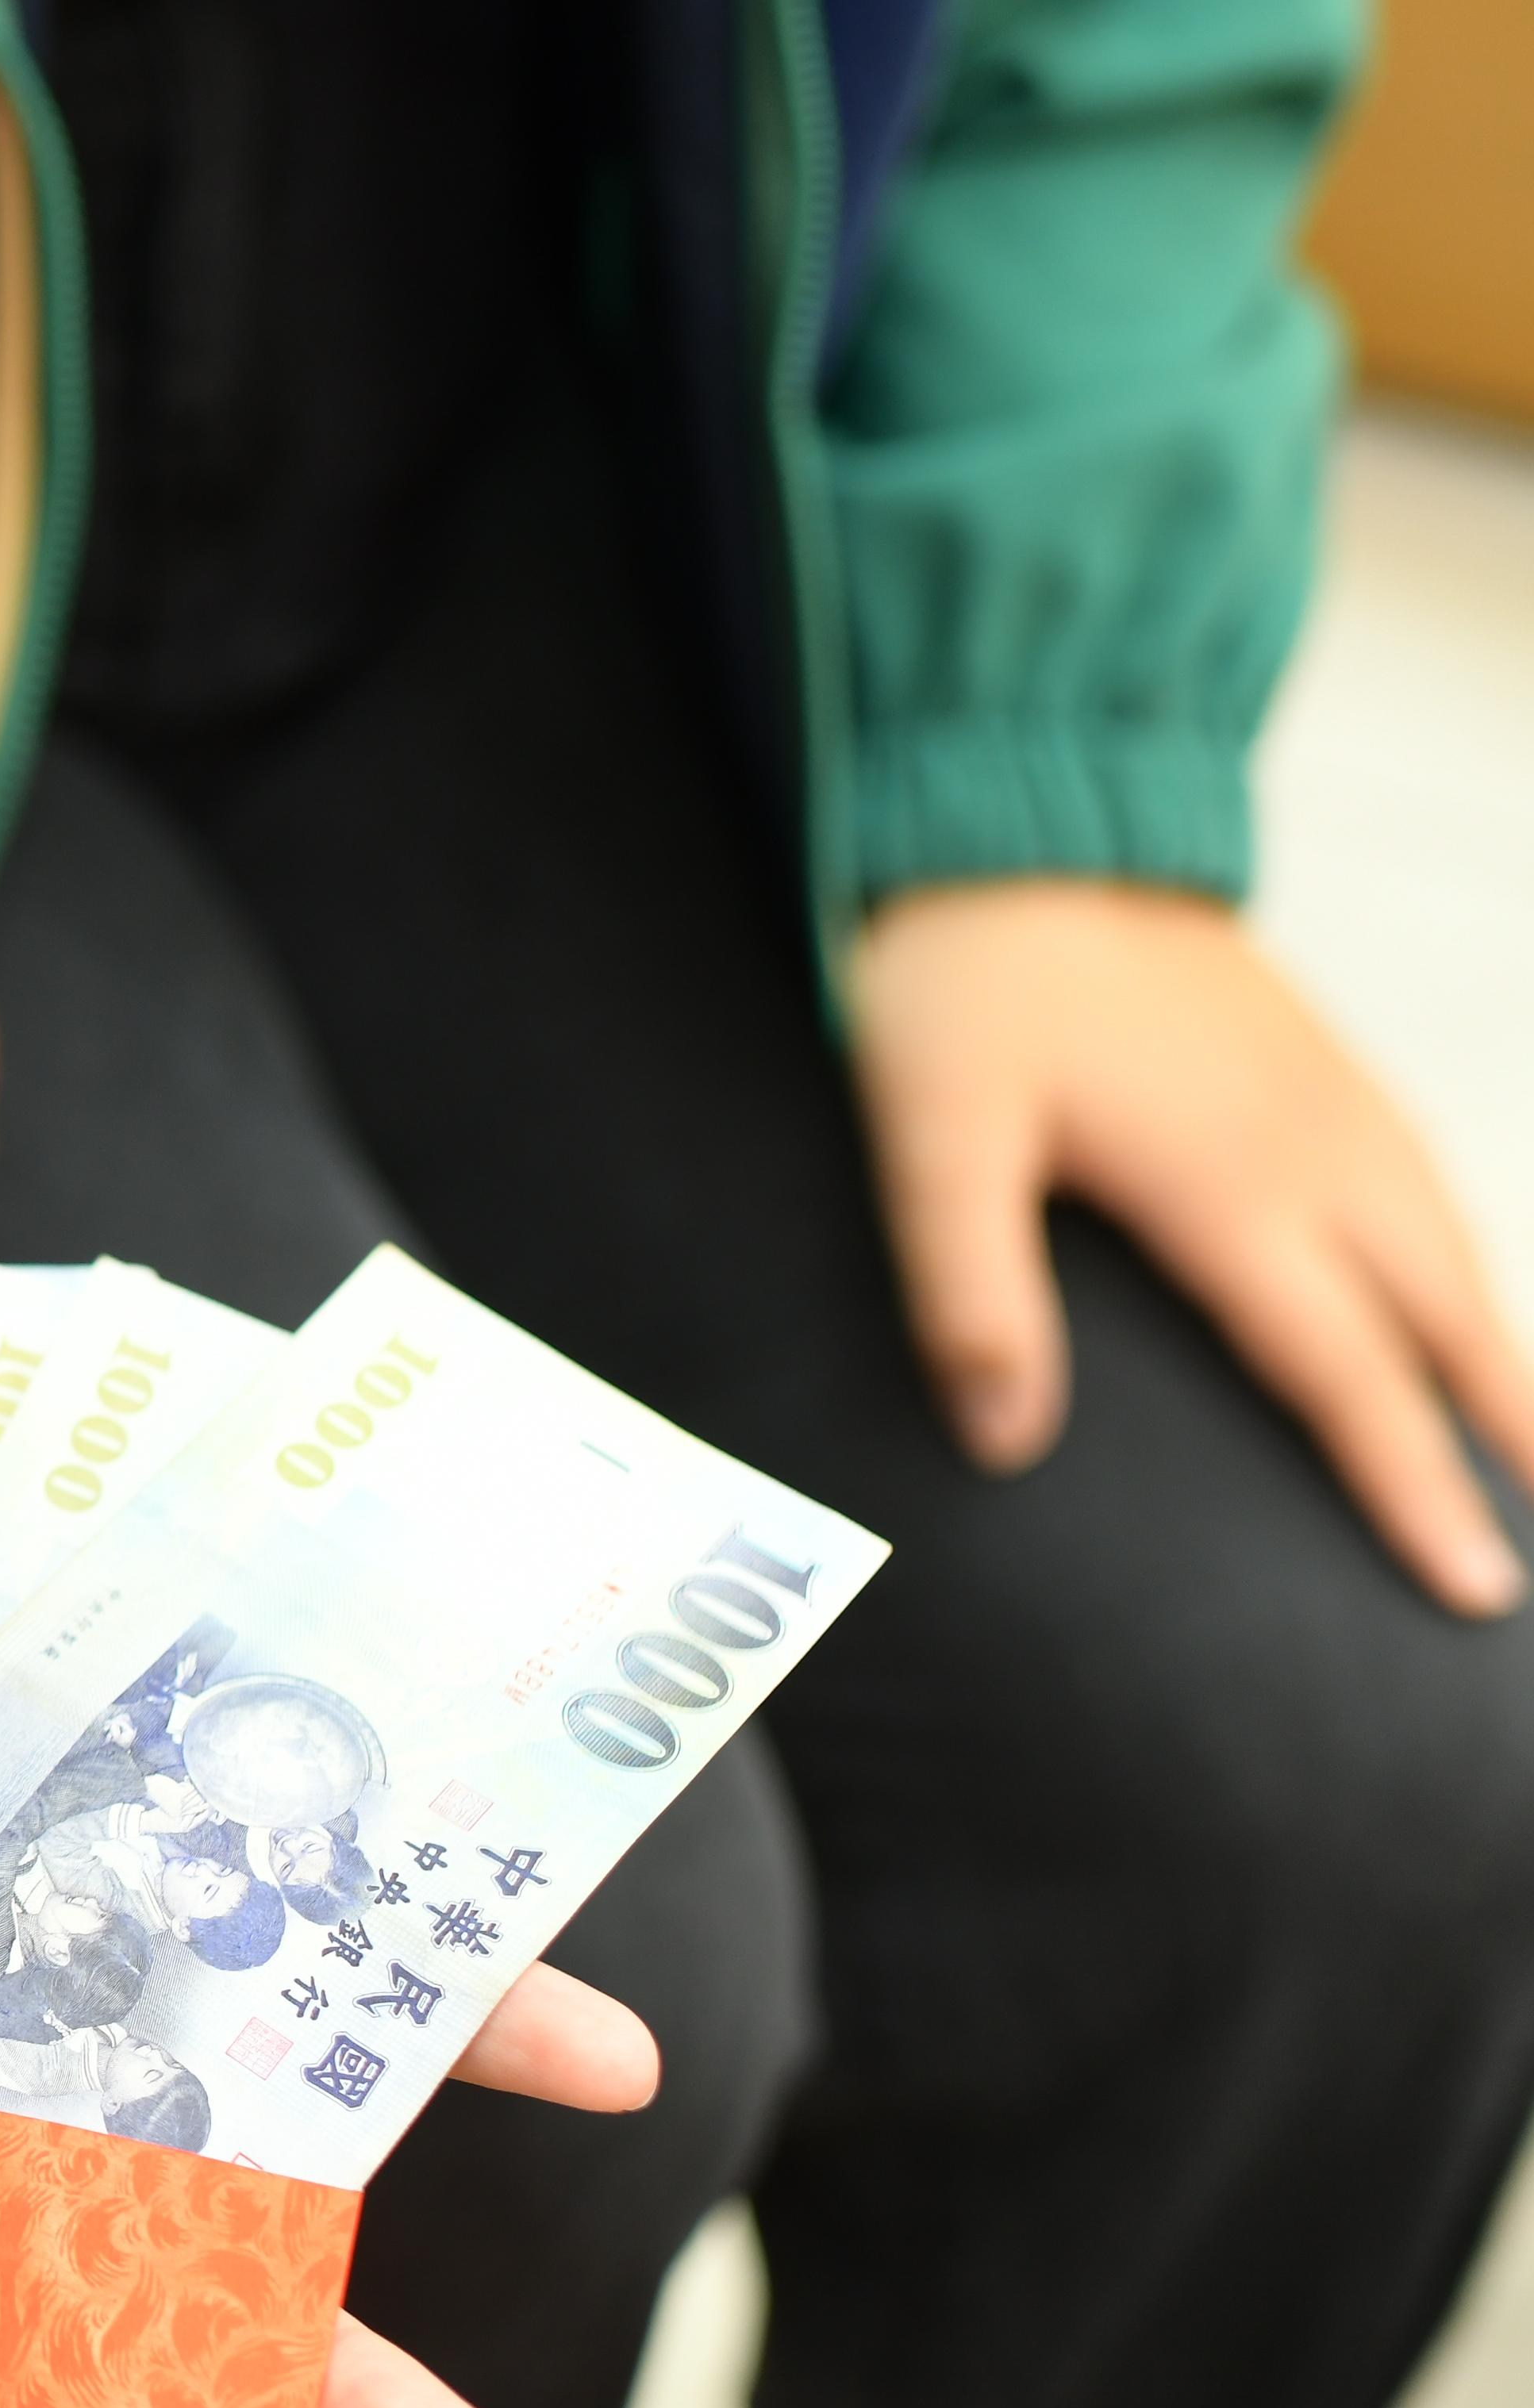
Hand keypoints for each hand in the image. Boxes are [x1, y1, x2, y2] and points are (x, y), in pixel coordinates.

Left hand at [854, 878, 1533, 1613]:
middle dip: (1511, 1435)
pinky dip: (1472, 1267)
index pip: (1346, 1374)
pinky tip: (1465, 1301)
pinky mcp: (1325, 1063)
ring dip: (1505, 1355)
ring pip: (1458, 1253)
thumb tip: (1004, 1439)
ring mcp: (1336, 1100)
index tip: (1473, 1587)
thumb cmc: (967, 982)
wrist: (1023, 820)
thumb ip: (967, 1288)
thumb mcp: (932, 1133)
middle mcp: (1317, 1151)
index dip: (1412, 1487)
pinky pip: (1432, 1189)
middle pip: (1446, 1323)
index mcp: (1233, 1188)